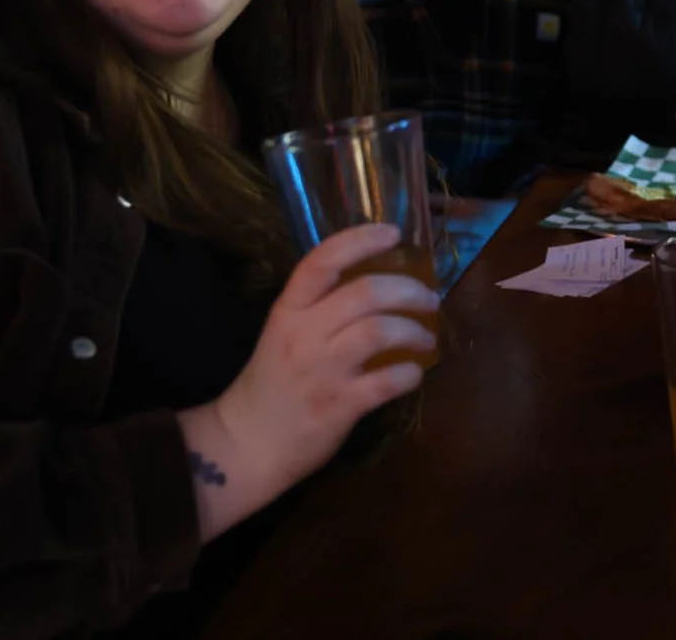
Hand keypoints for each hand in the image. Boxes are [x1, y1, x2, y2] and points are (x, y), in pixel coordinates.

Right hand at [179, 224, 437, 539]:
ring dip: (414, 329)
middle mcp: (303, 334)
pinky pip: (387, 381)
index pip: (322, 260)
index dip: (360, 240)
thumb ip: (322, 306)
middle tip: (428, 297)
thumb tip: (379, 283)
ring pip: (379, 331)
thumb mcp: (285, 331)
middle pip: (364, 293)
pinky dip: (410, 373)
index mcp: (288, 310)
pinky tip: (413, 373)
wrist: (247, 443)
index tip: (393, 233)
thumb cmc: (273, 382)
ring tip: (425, 336)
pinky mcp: (338, 406)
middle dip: (407, 289)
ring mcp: (322, 371)